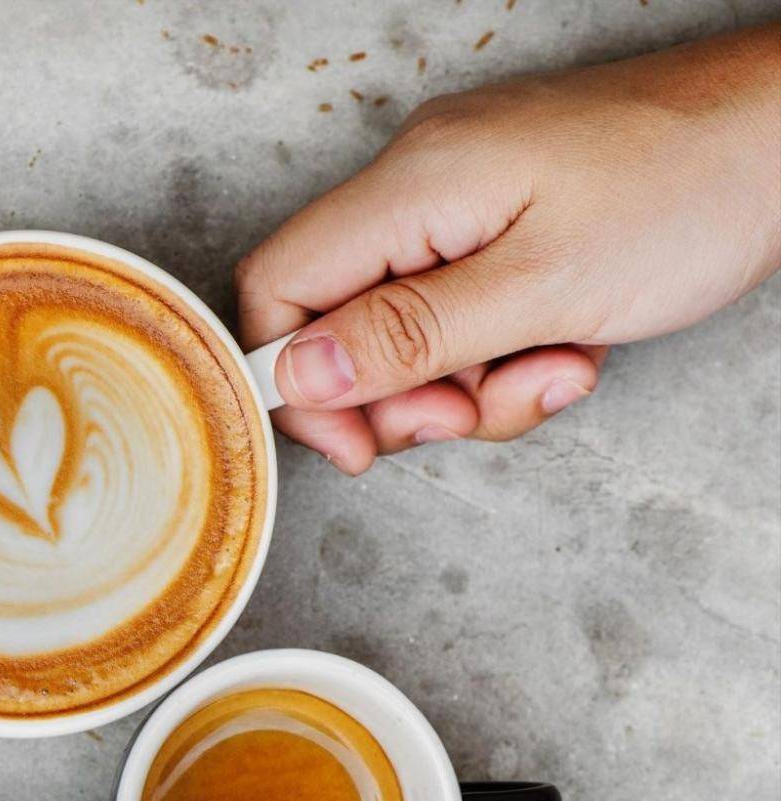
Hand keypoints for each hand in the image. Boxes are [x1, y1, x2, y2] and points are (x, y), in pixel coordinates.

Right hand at [235, 23, 780, 473]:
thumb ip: (410, 336)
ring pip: (410, 332)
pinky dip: (507, 353)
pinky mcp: (507, 219)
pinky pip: (466, 312)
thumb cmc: (695, 188)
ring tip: (554, 371)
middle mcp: (422, 183)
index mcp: (413, 185)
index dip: (298, 379)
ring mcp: (464, 199)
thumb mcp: (545, 288)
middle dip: (404, 394)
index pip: (279, 287)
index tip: (360, 442)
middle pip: (342, 321)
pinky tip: (570, 345)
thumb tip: (299, 374)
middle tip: (472, 414)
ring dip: (471, 384)